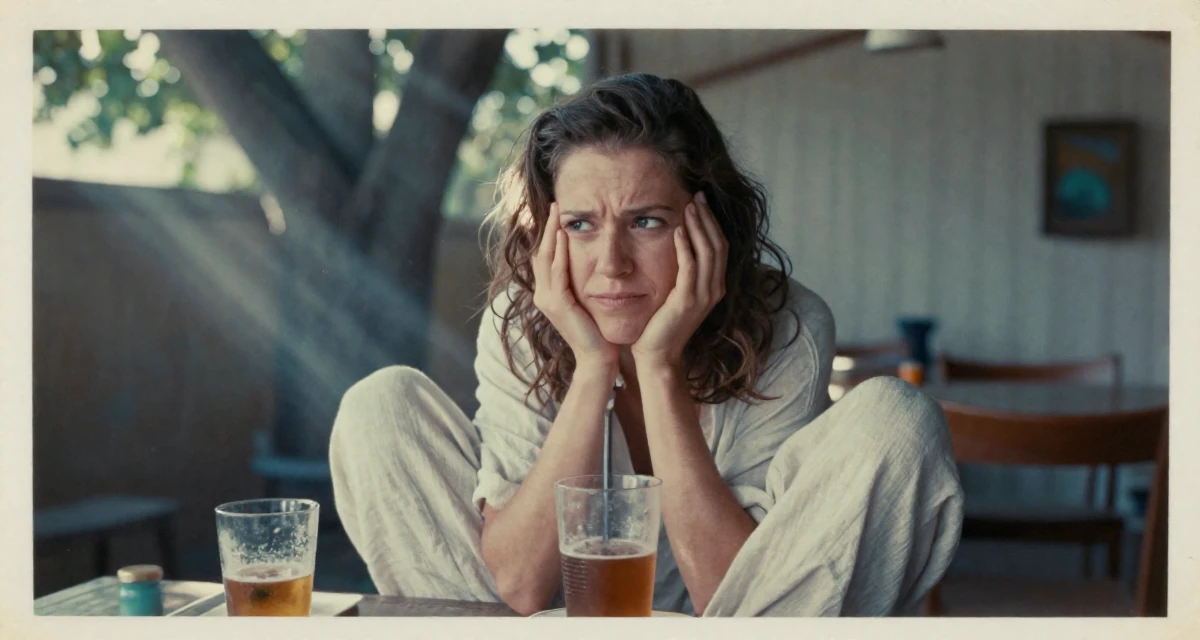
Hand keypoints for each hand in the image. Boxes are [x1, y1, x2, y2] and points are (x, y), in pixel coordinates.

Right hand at [532, 203, 619, 368]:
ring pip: (545, 258)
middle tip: (555, 205)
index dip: (547, 234)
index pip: (544, 257)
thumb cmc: (598, 330)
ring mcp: (547, 300)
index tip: (555, 214)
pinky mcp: (558, 305)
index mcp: (548, 293)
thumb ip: (582, 282)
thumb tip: (590, 261)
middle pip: (540, 253)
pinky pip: (557, 273)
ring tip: (558, 213)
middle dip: (546, 227)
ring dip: (551, 233)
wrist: (598, 358)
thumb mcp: (587, 300)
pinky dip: (560, 253)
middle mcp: (542, 295)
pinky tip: (565, 236)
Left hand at [631, 191, 727, 369]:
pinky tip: (678, 230)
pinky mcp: (687, 301)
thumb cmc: (661, 323)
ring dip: (698, 226)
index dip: (712, 222)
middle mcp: (714, 289)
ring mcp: (703, 296)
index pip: (719, 246)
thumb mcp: (677, 293)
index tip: (701, 201)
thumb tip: (678, 244)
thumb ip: (683, 272)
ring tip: (689, 206)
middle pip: (718, 244)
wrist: (657, 354)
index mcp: (714, 286)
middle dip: (708, 218)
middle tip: (697, 196)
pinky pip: (690, 267)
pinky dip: (686, 247)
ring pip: (708, 252)